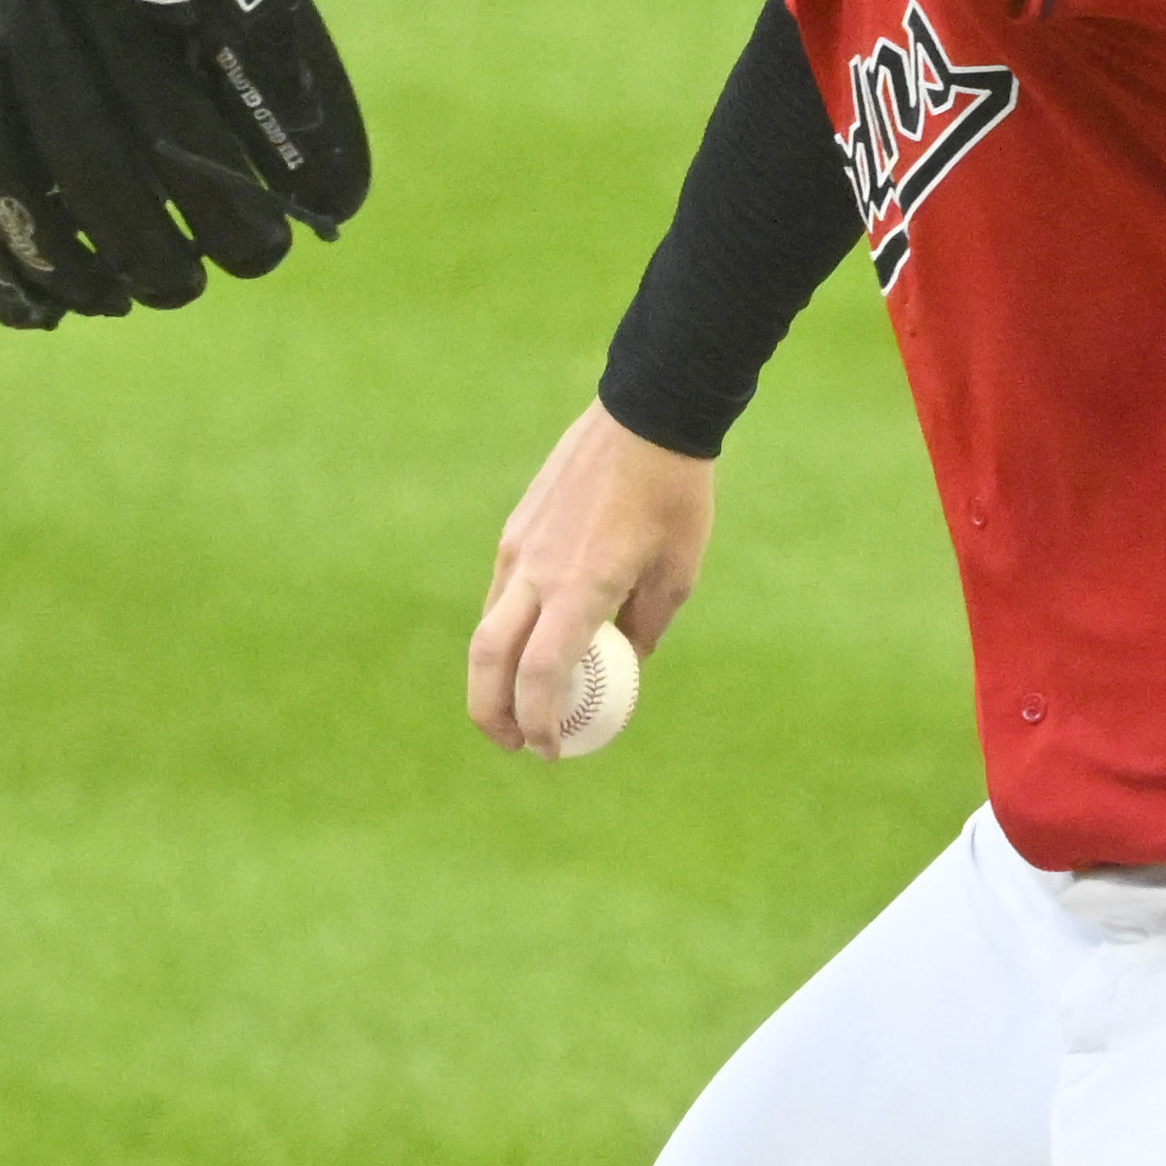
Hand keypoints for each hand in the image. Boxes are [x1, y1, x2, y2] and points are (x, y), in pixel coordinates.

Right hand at [470, 400, 714, 754]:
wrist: (646, 414)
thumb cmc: (675, 497)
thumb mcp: (678, 576)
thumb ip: (644, 628)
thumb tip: (623, 665)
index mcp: (582, 587)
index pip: (540, 673)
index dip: (538, 721)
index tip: (551, 751)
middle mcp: (538, 571)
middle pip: (487, 658)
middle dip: (491, 713)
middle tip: (513, 744)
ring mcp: (519, 547)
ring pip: (487, 626)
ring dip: (494, 675)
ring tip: (518, 704)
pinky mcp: (516, 529)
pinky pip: (500, 594)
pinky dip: (507, 631)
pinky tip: (532, 643)